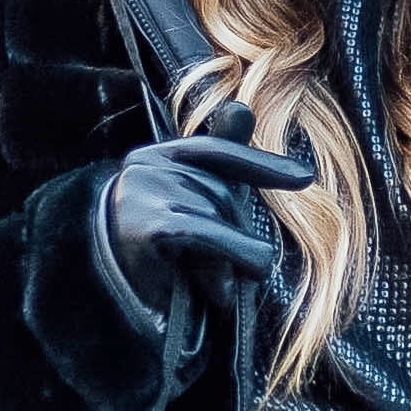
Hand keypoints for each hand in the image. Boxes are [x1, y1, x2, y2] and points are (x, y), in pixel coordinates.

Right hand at [104, 128, 312, 299]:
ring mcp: (141, 192)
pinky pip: (206, 234)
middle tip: (231, 273)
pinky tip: (223, 293)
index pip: (217, 150)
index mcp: (157, 156)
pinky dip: (225, 261)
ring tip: (213, 289)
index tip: (305, 177)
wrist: (106, 302)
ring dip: (227, 261)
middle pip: (220, 190)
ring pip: (216, 215)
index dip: (263, 166)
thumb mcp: (193, 206)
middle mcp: (144, 165)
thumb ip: (219, 163)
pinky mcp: (146, 225)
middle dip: (235, 234)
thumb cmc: (159, 256)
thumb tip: (242, 107)